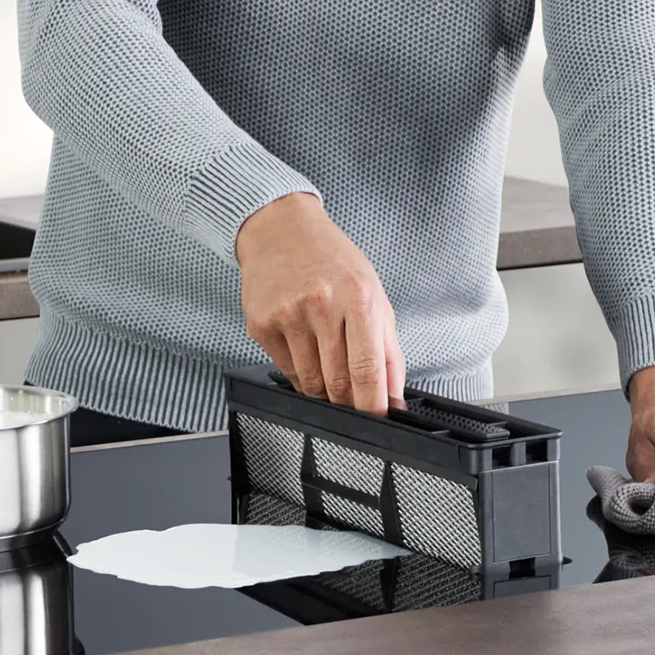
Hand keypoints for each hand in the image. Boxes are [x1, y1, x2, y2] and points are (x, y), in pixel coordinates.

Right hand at [236, 193, 405, 415]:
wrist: (281, 232)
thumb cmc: (332, 261)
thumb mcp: (373, 294)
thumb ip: (388, 349)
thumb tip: (393, 397)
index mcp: (357, 297)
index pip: (367, 369)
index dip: (373, 406)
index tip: (378, 422)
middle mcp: (321, 306)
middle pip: (338, 383)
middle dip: (350, 405)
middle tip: (355, 407)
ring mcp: (287, 317)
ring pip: (311, 384)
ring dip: (325, 394)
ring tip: (331, 375)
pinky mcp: (261, 326)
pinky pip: (287, 372)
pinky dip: (302, 376)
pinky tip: (307, 353)